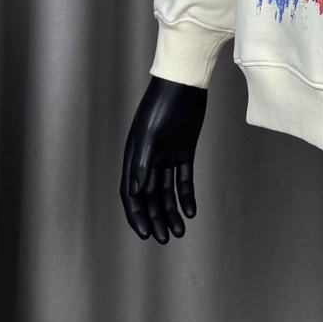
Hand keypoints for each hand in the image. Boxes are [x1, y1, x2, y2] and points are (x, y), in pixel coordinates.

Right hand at [120, 76, 206, 242]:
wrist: (184, 82)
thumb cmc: (162, 103)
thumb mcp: (150, 133)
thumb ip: (143, 163)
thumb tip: (136, 193)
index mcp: (134, 156)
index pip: (131, 193)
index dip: (137, 215)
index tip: (146, 234)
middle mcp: (148, 159)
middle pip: (149, 197)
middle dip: (156, 219)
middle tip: (166, 239)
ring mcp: (166, 156)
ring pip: (166, 192)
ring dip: (171, 212)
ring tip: (179, 231)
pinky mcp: (183, 151)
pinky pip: (183, 179)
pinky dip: (186, 196)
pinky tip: (191, 212)